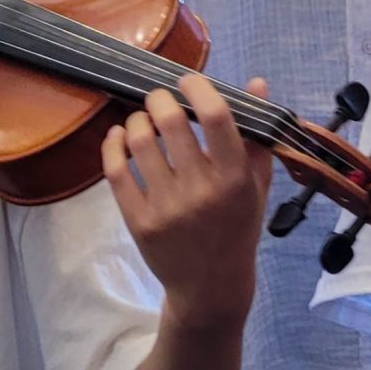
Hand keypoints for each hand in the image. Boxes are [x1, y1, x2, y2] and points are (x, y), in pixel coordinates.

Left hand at [102, 74, 272, 331]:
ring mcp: (167, 208)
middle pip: (171, 122)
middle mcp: (201, 191)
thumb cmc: (238, 228)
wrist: (210, 287)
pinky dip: (113, 144)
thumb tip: (255, 82)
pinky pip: (116, 171)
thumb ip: (257, 135)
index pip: (217, 117)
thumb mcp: (257, 185)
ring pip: (140, 142)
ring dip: (137, 120)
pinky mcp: (139, 222)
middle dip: (160, 98)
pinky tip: (119, 135)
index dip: (199, 89)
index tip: (189, 82)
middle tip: (160, 97)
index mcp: (235, 179)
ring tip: (142, 119)